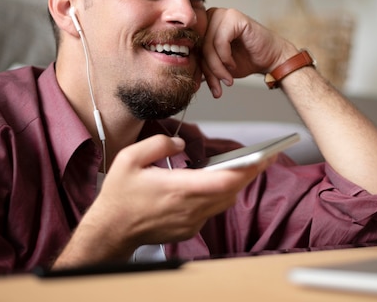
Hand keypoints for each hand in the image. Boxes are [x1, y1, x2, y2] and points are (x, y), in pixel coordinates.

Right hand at [54, 134, 270, 266]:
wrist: (111, 231)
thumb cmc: (119, 196)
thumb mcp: (130, 159)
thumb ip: (159, 145)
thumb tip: (181, 145)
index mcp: (178, 188)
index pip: (223, 181)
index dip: (247, 169)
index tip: (263, 157)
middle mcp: (189, 208)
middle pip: (231, 191)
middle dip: (250, 173)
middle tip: (266, 157)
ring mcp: (191, 221)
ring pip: (225, 202)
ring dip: (237, 185)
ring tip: (249, 167)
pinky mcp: (189, 229)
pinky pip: (212, 211)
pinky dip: (220, 196)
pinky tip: (221, 183)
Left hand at [201, 8, 297, 97]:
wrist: (270, 59)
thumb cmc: (246, 60)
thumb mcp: (218, 66)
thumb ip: (202, 64)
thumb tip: (186, 73)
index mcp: (204, 26)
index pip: (193, 48)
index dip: (199, 70)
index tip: (209, 87)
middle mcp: (211, 16)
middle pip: (198, 47)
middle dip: (208, 71)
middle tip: (218, 87)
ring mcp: (222, 14)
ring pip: (207, 45)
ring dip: (217, 68)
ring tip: (228, 79)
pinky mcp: (234, 17)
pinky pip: (219, 41)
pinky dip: (225, 58)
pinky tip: (233, 65)